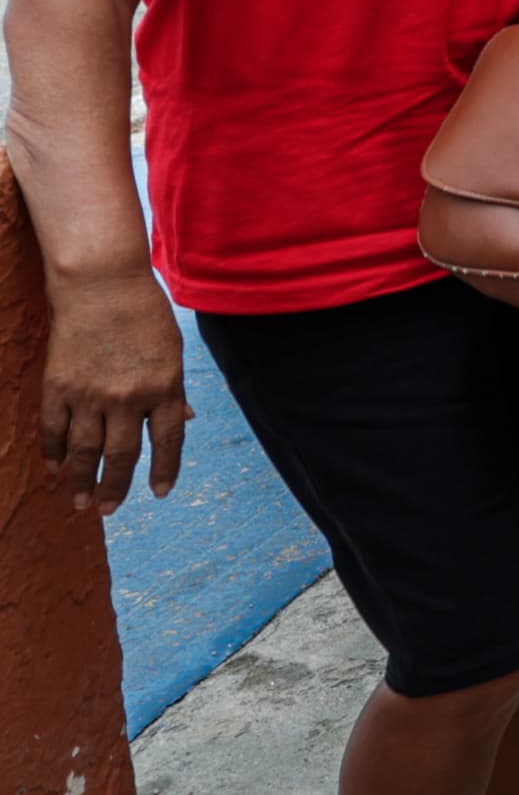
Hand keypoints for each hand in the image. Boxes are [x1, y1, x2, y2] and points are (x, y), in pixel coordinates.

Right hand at [38, 264, 187, 512]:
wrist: (101, 284)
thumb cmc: (144, 314)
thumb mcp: (172, 351)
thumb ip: (175, 389)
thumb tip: (188, 419)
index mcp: (165, 387)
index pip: (169, 441)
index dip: (164, 470)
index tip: (159, 494)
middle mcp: (129, 397)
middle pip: (123, 455)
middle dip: (116, 487)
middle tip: (108, 510)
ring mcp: (91, 395)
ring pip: (86, 451)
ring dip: (82, 480)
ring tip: (80, 502)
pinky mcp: (58, 387)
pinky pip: (54, 430)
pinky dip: (55, 451)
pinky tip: (56, 467)